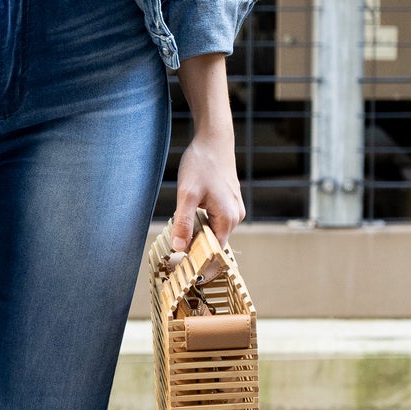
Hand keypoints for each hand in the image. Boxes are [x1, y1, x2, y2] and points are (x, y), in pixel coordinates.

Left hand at [171, 130, 244, 279]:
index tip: (182, 270)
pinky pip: (216, 220)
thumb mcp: (187, 194)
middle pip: (215, 243)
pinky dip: (202, 224)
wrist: (214, 139)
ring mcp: (234, 209)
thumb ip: (184, 222)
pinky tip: (188, 219)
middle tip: (174, 256)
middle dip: (196, 249)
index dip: (199, 262)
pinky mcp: (229, 201)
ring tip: (179, 238)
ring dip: (198, 235)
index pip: (215, 252)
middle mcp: (235, 216)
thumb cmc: (201, 164)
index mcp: (228, 218)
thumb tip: (180, 249)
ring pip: (214, 231)